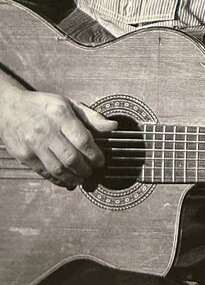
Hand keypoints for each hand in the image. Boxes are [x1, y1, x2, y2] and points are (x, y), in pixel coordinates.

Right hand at [0, 88, 117, 188]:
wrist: (8, 108)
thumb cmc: (41, 105)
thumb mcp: (69, 104)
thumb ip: (92, 117)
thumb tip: (113, 126)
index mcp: (60, 116)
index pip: (82, 140)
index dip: (95, 155)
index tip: (101, 161)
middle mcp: (46, 131)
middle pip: (71, 158)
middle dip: (86, 169)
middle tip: (93, 171)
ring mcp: (33, 145)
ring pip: (57, 168)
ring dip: (73, 177)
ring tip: (82, 178)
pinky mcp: (24, 156)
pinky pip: (44, 172)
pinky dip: (57, 179)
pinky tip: (66, 179)